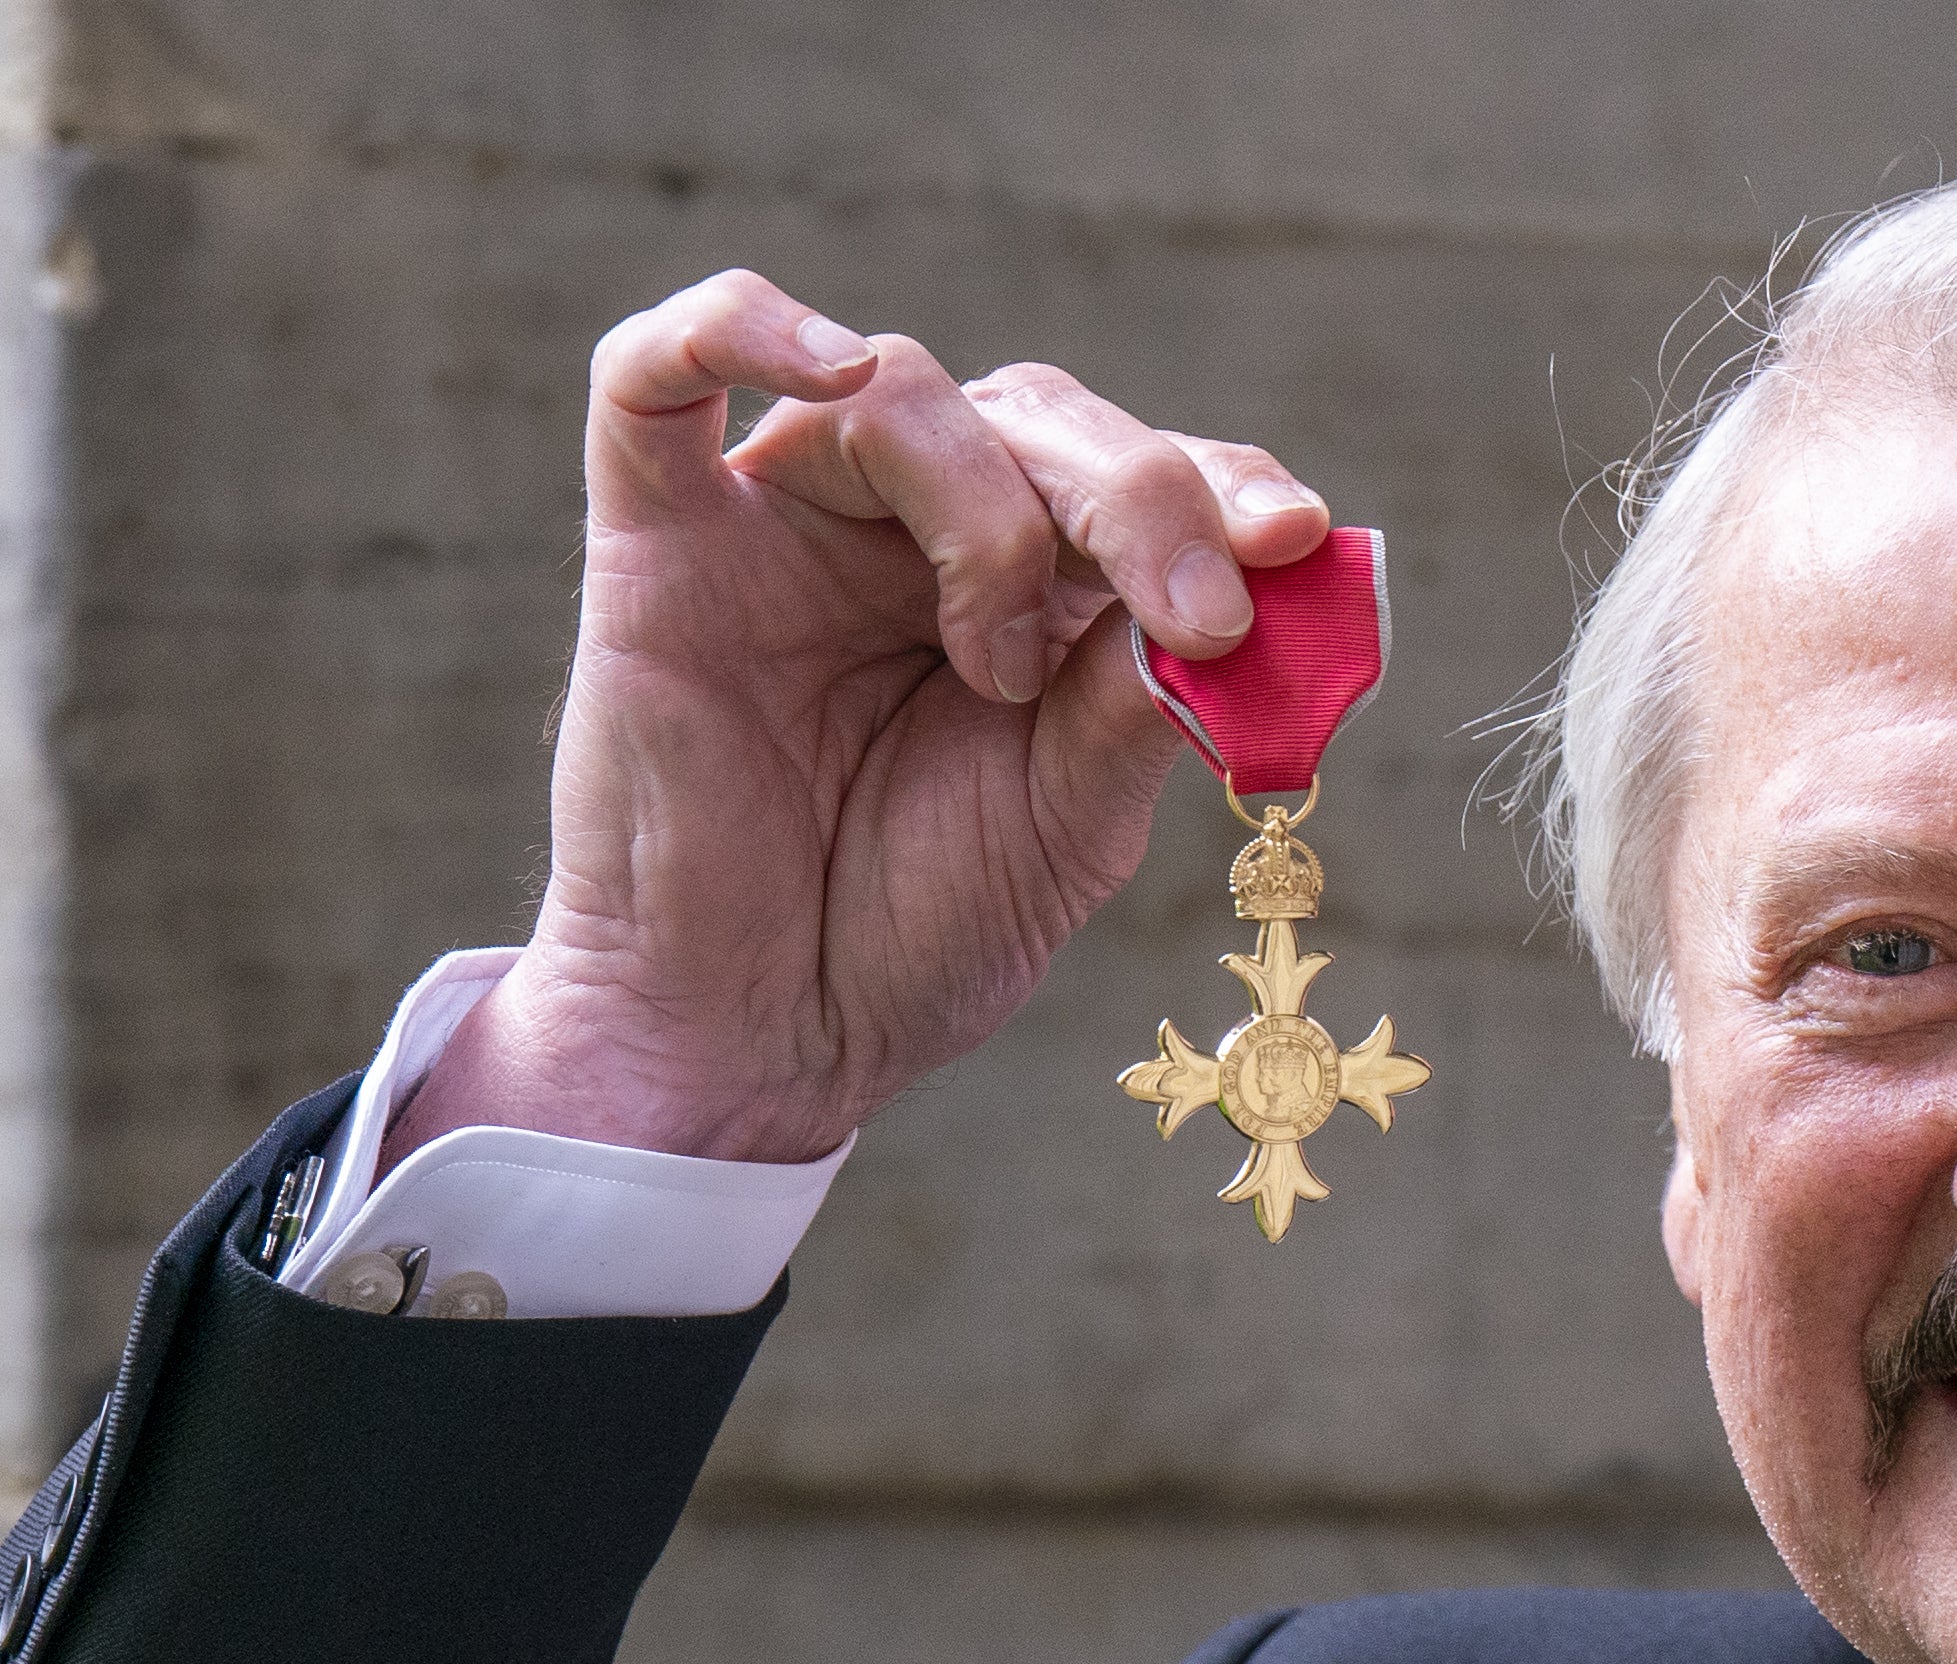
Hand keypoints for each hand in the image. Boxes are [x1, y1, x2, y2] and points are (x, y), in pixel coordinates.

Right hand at [398, 268, 1331, 1168]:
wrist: (762, 1041)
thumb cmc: (908, 933)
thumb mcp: (1069, 822)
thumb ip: (1142, 700)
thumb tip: (1248, 596)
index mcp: (1033, 586)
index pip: (1142, 474)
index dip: (1227, 486)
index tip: (1300, 542)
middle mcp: (912, 528)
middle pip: (1039, 414)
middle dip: (1145, 499)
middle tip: (1202, 617)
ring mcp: (785, 523)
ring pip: (899, 390)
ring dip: (990, 512)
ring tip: (998, 668)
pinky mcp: (658, 542)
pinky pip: (655, 375)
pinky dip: (738, 329)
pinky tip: (828, 363)